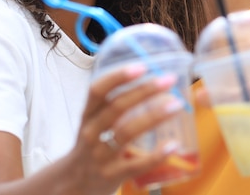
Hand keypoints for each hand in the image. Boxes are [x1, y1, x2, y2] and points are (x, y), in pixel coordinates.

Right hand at [64, 64, 184, 194]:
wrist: (72, 185)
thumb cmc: (93, 146)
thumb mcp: (95, 123)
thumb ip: (117, 105)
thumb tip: (155, 82)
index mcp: (88, 115)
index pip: (97, 91)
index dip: (118, 77)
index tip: (141, 66)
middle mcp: (91, 133)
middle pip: (116, 107)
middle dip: (144, 91)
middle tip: (169, 80)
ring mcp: (100, 155)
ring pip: (126, 132)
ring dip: (154, 116)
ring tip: (176, 105)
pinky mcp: (111, 175)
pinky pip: (136, 165)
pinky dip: (156, 155)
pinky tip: (173, 145)